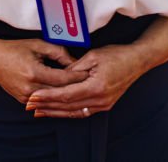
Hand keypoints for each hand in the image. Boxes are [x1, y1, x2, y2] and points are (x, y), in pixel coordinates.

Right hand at [0, 37, 86, 105]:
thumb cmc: (13, 49)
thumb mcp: (37, 45)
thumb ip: (58, 52)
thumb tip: (75, 61)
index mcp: (34, 72)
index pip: (63, 79)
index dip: (78, 77)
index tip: (91, 75)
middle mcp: (30, 88)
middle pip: (59, 92)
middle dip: (75, 88)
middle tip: (91, 85)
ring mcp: (25, 96)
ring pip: (52, 100)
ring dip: (66, 96)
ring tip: (81, 92)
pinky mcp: (22, 100)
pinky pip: (43, 102)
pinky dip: (54, 99)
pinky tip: (65, 97)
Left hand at [26, 44, 146, 117]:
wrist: (138, 61)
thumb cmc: (116, 55)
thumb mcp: (93, 56)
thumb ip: (74, 68)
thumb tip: (58, 76)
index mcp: (96, 87)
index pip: (66, 95)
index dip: (48, 96)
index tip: (33, 96)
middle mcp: (100, 100)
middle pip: (68, 107)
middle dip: (47, 106)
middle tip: (29, 106)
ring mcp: (104, 104)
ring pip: (74, 112)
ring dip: (55, 112)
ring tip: (39, 111)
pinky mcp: (105, 105)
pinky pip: (83, 112)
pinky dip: (68, 112)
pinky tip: (57, 112)